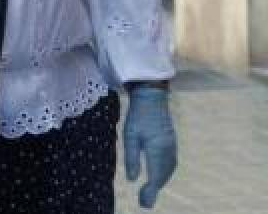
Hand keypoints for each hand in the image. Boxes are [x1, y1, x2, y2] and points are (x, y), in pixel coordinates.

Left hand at [123, 85, 176, 208]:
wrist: (152, 97)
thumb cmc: (138, 116)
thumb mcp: (130, 136)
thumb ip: (132, 158)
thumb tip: (133, 180)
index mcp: (158, 150)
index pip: (155, 176)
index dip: (150, 192)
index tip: (144, 203)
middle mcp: (168, 150)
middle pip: (163, 176)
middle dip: (154, 190)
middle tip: (144, 202)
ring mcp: (172, 146)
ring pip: (168, 170)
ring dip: (160, 182)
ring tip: (150, 192)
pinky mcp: (171, 142)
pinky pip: (170, 163)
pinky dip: (164, 173)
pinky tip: (159, 175)